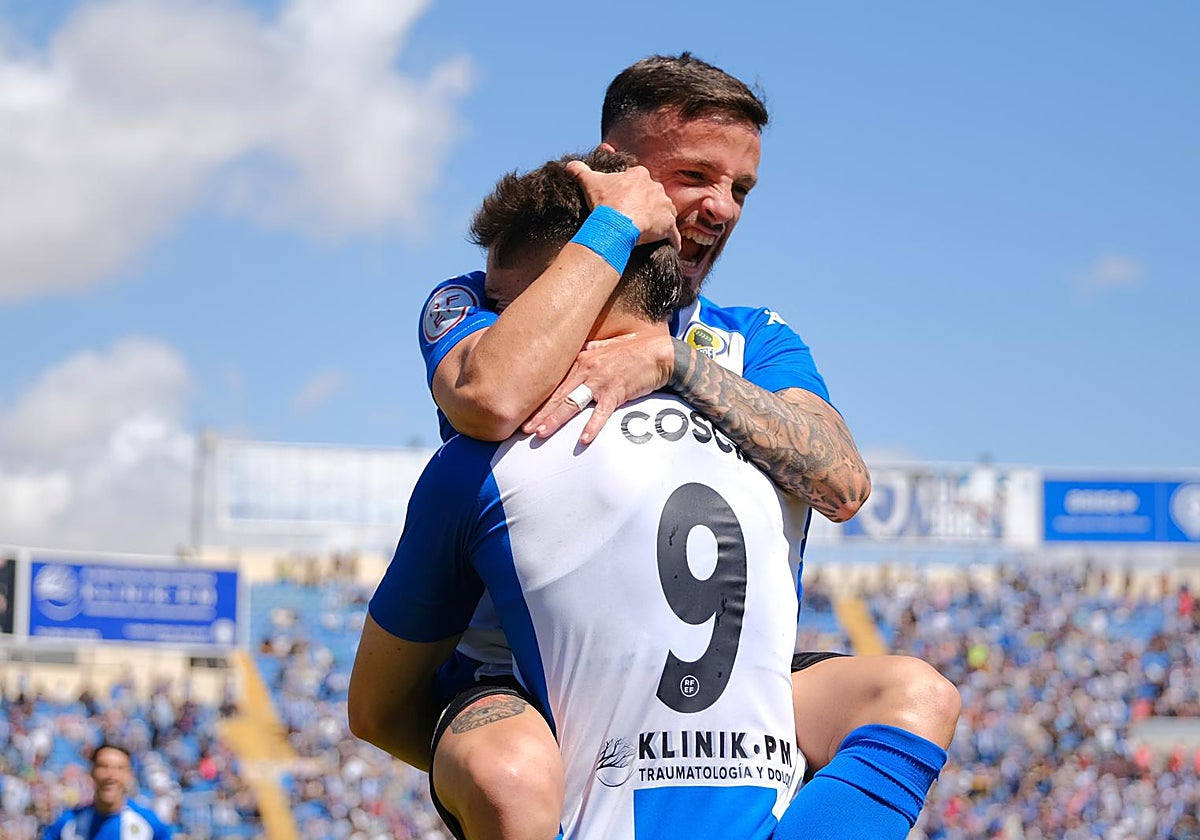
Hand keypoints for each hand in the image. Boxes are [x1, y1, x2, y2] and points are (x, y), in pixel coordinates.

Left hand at [522, 333, 674, 444]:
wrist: (658, 354)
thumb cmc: (633, 352)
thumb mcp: (605, 348)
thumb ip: (587, 354)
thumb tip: (575, 355)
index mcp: (582, 361)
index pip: (554, 383)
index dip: (538, 399)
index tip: (524, 410)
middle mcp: (587, 370)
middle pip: (558, 395)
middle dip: (540, 413)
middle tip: (523, 429)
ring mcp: (601, 381)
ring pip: (573, 403)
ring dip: (556, 419)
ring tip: (542, 433)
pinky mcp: (617, 391)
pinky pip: (602, 412)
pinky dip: (593, 426)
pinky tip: (583, 439)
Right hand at [566, 160, 681, 250]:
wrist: (616, 224)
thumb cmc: (605, 203)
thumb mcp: (589, 182)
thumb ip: (580, 171)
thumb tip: (570, 165)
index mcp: (640, 176)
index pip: (639, 181)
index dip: (633, 191)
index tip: (625, 200)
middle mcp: (656, 188)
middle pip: (654, 196)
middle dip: (647, 205)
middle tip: (635, 217)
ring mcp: (665, 207)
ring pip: (666, 213)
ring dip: (660, 221)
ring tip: (648, 232)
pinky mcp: (669, 226)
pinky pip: (674, 235)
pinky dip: (672, 241)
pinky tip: (669, 247)